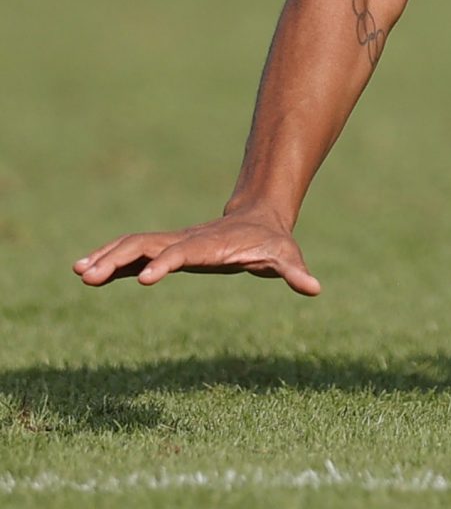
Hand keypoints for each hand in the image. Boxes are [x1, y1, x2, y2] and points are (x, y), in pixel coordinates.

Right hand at [73, 210, 319, 294]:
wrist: (260, 221)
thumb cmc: (272, 243)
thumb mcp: (285, 257)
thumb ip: (294, 272)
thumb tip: (314, 288)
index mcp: (209, 245)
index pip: (181, 253)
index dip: (165, 264)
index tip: (144, 279)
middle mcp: (185, 241)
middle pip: (145, 245)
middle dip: (117, 259)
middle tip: (87, 276)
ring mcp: (173, 243)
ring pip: (133, 246)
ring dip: (106, 257)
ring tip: (78, 272)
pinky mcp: (166, 251)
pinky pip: (133, 255)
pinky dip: (111, 262)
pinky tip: (88, 274)